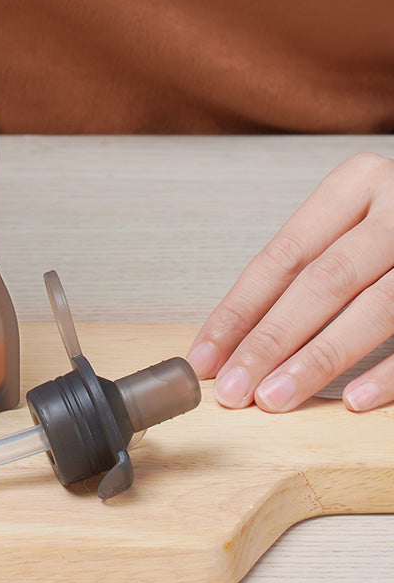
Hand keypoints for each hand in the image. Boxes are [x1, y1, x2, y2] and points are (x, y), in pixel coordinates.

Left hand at [188, 152, 393, 412]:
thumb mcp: (357, 218)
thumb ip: (311, 262)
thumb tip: (240, 334)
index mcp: (356, 183)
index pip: (282, 255)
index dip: (240, 309)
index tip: (206, 354)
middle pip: (321, 282)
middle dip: (270, 341)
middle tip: (233, 387)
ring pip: (370, 309)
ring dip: (316, 360)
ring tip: (275, 397)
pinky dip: (388, 372)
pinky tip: (353, 399)